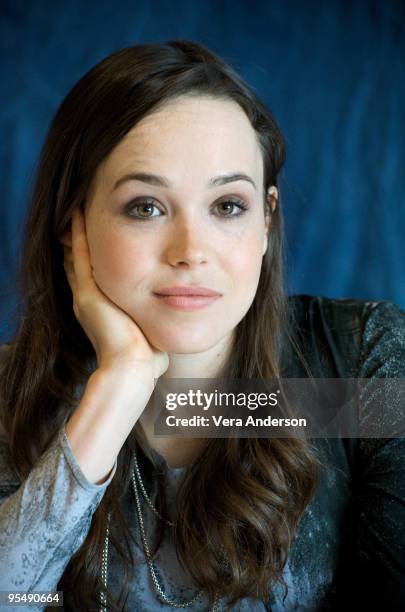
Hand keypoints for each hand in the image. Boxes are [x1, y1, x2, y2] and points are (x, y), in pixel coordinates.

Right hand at [60, 206, 168, 377]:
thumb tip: (167, 339)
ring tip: (78, 211)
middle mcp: (89, 302)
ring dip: (78, 233)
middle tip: (81, 220)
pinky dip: (79, 234)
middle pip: (81, 264)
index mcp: (102, 313)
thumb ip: (154, 332)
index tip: (101, 243)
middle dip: (82, 243)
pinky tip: (79, 214)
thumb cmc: (146, 362)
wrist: (132, 370)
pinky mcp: (87, 291)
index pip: (95, 279)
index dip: (95, 260)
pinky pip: (80, 254)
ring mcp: (85, 295)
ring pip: (77, 255)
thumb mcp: (149, 340)